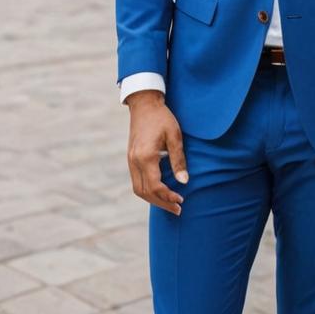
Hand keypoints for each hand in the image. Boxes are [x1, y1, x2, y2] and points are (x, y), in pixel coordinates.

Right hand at [126, 91, 186, 215]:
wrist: (144, 104)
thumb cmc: (162, 118)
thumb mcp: (175, 136)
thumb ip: (178, 159)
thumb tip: (184, 181)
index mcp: (146, 157)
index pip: (156, 186)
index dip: (168, 196)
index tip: (181, 200)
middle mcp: (135, 161)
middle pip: (145, 192)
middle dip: (161, 203)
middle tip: (178, 209)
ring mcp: (130, 160)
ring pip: (138, 189)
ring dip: (153, 199)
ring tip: (169, 203)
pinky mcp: (130, 158)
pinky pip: (136, 181)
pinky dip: (147, 190)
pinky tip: (159, 191)